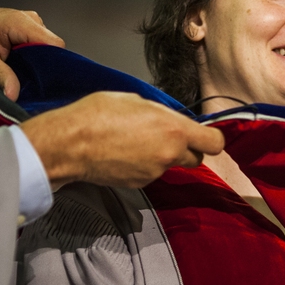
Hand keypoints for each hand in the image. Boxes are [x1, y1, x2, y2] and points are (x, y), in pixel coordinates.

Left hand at [0, 7, 64, 99]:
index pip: (54, 44)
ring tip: (24, 74)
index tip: (46, 82)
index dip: (55, 63)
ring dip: (37, 61)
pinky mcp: (24, 27)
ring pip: (45, 45)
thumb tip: (14, 96)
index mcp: (20, 23)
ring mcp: (28, 21)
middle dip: (44, 65)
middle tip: (33, 83)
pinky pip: (37, 42)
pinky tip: (21, 66)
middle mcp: (29, 19)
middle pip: (51, 46)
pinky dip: (31, 55)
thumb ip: (1, 76)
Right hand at [21, 92, 224, 188]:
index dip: (212, 139)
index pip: (215, 143)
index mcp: (175, 130)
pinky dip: (144, 164)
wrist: (70, 143)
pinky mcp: (139, 183)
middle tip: (166, 136)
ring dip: (162, 155)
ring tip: (136, 140)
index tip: (205, 135)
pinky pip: (151, 172)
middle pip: (196, 158)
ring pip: (170, 164)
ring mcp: (155, 172)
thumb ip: (163, 114)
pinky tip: (125, 153)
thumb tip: (169, 120)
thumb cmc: (98, 114)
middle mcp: (169, 154)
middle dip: (187, 148)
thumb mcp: (137, 100)